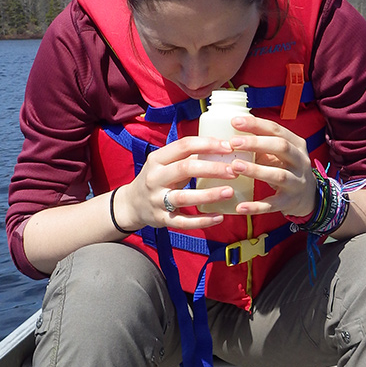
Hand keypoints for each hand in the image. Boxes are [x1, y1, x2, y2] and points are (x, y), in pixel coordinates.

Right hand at [115, 134, 246, 228]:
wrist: (131, 204)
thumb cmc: (157, 179)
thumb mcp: (164, 163)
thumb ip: (186, 157)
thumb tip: (222, 147)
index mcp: (157, 159)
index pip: (183, 146)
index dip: (207, 144)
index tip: (228, 146)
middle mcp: (155, 178)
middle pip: (185, 169)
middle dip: (212, 168)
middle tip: (234, 170)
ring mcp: (157, 200)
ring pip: (184, 197)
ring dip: (209, 195)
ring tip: (229, 192)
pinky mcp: (161, 219)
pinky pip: (183, 222)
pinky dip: (202, 221)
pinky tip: (219, 217)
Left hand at [223, 115, 317, 218]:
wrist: (309, 197)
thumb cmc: (287, 169)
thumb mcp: (280, 154)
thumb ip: (262, 144)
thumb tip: (232, 132)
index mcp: (296, 145)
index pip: (277, 130)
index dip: (256, 125)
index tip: (235, 122)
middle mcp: (300, 162)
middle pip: (281, 147)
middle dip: (257, 143)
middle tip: (233, 143)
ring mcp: (297, 182)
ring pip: (278, 175)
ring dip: (256, 170)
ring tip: (235, 166)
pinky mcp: (290, 201)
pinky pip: (272, 204)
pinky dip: (256, 206)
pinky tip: (240, 207)